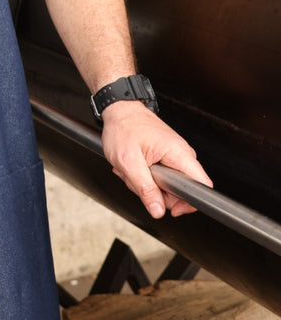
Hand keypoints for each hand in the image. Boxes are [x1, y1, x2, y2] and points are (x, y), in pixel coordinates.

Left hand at [101, 101, 212, 218]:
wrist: (119, 109)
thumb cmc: (123, 127)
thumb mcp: (128, 161)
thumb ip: (144, 188)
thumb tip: (157, 210)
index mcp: (179, 153)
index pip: (202, 186)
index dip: (188, 203)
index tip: (171, 208)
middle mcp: (181, 154)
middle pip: (180, 191)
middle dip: (156, 192)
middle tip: (137, 180)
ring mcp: (173, 156)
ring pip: (167, 186)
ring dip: (146, 184)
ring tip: (132, 169)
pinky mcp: (165, 157)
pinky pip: (160, 177)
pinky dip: (144, 176)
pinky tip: (134, 167)